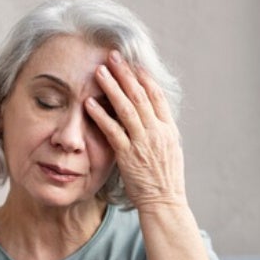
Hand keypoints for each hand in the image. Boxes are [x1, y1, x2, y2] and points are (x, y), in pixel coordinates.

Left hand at [85, 50, 186, 210]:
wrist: (164, 203)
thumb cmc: (165, 181)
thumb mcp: (170, 152)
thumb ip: (160, 132)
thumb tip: (152, 117)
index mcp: (169, 130)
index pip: (156, 96)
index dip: (143, 77)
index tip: (132, 64)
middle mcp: (157, 132)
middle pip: (140, 95)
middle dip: (125, 74)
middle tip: (112, 56)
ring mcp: (143, 143)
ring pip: (127, 108)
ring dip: (112, 87)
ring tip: (99, 71)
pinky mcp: (128, 155)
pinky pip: (113, 131)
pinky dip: (101, 115)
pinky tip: (89, 103)